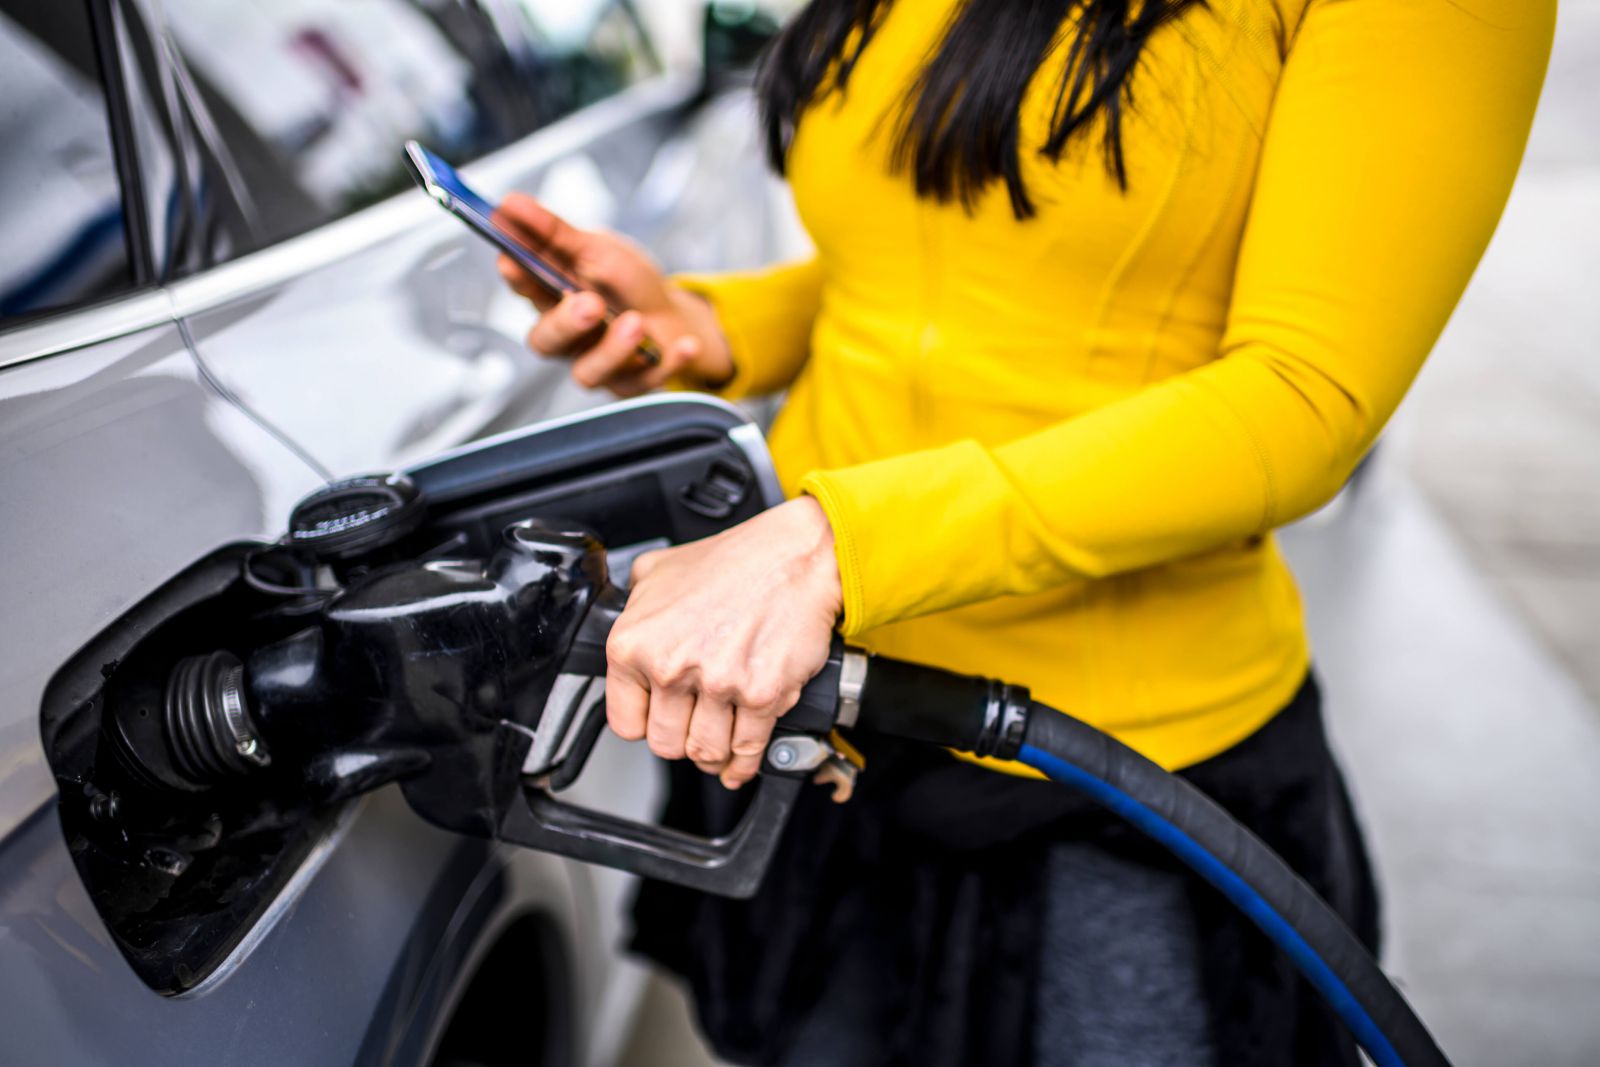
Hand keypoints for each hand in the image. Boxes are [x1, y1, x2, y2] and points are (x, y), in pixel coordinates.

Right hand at [493, 193, 733, 396]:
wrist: (674, 317)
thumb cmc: (627, 283)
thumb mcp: (596, 248)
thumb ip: (555, 233)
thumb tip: (508, 202)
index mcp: (552, 296)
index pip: (525, 288)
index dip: (518, 277)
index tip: (513, 261)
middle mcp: (568, 337)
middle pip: (546, 341)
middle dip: (565, 323)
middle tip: (590, 303)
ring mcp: (597, 364)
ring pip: (588, 372)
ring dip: (613, 349)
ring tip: (637, 323)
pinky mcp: (631, 384)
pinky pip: (645, 382)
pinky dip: (668, 362)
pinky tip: (687, 345)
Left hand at [605, 498, 842, 788]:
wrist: (795, 557)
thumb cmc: (734, 561)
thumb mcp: (657, 571)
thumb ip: (633, 607)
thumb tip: (632, 632)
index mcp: (635, 643)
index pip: (626, 722)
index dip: (645, 724)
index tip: (658, 720)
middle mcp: (671, 666)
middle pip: (666, 744)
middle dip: (682, 741)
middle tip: (694, 728)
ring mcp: (718, 683)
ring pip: (706, 752)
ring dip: (713, 755)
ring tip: (718, 745)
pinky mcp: (761, 695)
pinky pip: (747, 749)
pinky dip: (744, 763)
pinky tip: (740, 762)